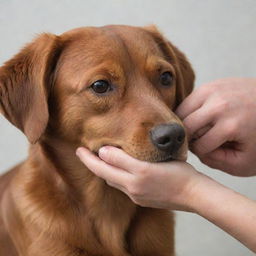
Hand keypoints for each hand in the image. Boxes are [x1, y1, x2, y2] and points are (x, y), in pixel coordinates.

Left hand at [76, 146, 202, 210]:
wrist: (194, 194)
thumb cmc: (178, 173)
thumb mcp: (152, 162)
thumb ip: (125, 159)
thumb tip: (104, 152)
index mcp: (135, 178)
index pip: (104, 167)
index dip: (89, 158)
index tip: (79, 149)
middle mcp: (132, 189)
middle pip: (106, 174)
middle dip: (92, 164)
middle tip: (82, 152)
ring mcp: (137, 195)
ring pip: (114, 180)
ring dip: (105, 169)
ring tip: (100, 158)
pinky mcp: (142, 199)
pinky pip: (123, 186)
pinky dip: (116, 176)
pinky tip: (119, 169)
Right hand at [176, 78, 255, 175]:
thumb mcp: (246, 161)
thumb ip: (217, 161)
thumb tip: (195, 150)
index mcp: (231, 125)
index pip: (199, 146)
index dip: (202, 153)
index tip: (210, 151)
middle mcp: (220, 105)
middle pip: (186, 127)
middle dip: (189, 138)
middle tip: (200, 141)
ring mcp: (214, 91)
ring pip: (182, 111)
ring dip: (186, 123)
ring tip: (199, 129)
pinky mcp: (211, 84)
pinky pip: (189, 100)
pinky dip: (189, 111)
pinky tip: (201, 117)